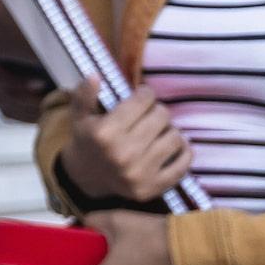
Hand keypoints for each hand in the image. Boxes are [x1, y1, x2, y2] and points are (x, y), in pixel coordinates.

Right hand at [62, 86, 189, 204]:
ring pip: (175, 138)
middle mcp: (123, 153)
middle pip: (161, 116)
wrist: (87, 178)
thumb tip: (96, 76)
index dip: (145, 93)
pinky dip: (184, 152)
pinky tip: (174, 146)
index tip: (143, 96)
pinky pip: (183, 165)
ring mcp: (139, 173)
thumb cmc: (88, 140)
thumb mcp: (79, 115)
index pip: (142, 100)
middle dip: (157, 110)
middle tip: (150, 114)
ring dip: (170, 130)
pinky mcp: (153, 188)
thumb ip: (84, 94)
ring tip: (160, 131)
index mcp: (105, 133)